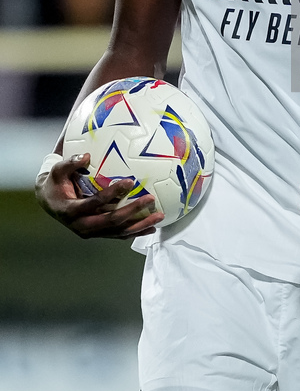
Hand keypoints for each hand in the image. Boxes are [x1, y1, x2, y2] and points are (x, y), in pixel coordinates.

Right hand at [35, 153, 163, 238]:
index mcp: (72, 210)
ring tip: (159, 217)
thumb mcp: (57, 170)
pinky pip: (119, 235)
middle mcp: (82, 225)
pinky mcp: (98, 234)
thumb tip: (86, 156)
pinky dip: (136, 232)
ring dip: (140, 225)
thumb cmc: (56, 182)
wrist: (49, 202)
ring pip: (118, 232)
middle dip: (133, 211)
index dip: (113, 194)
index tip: (130, 181)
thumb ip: (70, 162)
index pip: (95, 203)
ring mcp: (91, 232)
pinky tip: (151, 227)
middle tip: (150, 199)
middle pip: (111, 221)